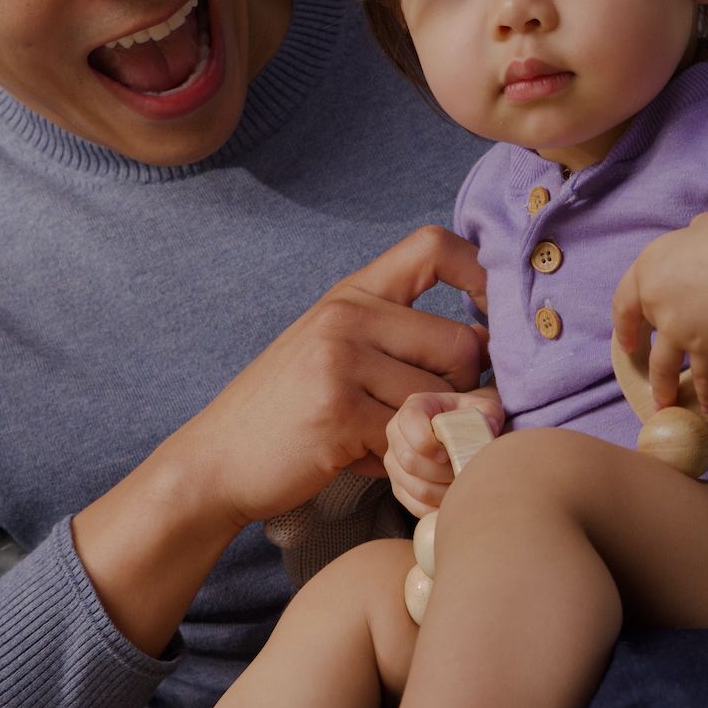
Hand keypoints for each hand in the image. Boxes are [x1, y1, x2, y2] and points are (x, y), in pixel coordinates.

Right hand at [163, 226, 489, 531]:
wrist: (216, 459)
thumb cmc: (289, 413)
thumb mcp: (339, 356)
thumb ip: (403, 345)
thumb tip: (489, 359)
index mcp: (353, 292)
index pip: (434, 246)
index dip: (481, 275)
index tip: (490, 320)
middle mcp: (347, 314)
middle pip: (461, 344)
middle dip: (462, 393)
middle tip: (429, 420)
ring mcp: (339, 359)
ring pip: (443, 396)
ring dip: (430, 433)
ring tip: (391, 443)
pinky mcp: (337, 410)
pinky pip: (411, 436)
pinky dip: (401, 460)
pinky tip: (368, 461)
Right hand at [384, 388, 506, 521]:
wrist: (462, 431)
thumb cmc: (472, 418)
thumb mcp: (484, 408)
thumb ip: (488, 413)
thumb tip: (489, 429)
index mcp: (415, 407)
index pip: (410, 423)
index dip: (428, 442)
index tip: (449, 452)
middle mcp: (397, 433)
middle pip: (411, 461)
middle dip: (444, 472)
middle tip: (466, 472)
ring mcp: (394, 462)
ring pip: (416, 488)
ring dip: (446, 492)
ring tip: (465, 486)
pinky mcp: (399, 487)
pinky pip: (416, 505)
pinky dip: (439, 507)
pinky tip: (456, 499)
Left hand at [610, 210, 707, 414]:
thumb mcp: (705, 227)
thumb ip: (693, 237)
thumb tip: (696, 233)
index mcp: (649, 265)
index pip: (625, 299)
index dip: (624, 322)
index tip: (627, 340)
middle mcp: (654, 297)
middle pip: (642, 335)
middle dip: (640, 358)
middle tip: (643, 372)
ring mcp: (676, 324)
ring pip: (663, 366)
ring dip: (665, 388)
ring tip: (666, 405)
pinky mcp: (703, 344)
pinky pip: (703, 375)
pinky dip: (707, 393)